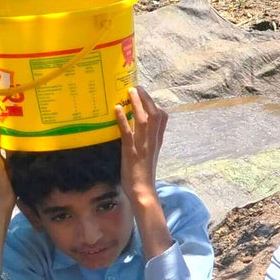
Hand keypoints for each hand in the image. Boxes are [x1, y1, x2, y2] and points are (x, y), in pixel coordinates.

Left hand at [115, 86, 166, 205]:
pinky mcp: (132, 151)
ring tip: (130, 91)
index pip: (163, 119)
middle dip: (147, 99)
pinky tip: (117, 109)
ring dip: (137, 104)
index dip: (155, 105)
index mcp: (157, 141)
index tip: (147, 96)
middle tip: (137, 87)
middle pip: (155, 114)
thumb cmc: (143, 176)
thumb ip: (147, 143)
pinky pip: (128, 132)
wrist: (143, 191)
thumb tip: (141, 134)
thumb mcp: (149, 156)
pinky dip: (123, 119)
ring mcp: (143, 145)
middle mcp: (153, 141)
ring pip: (144, 120)